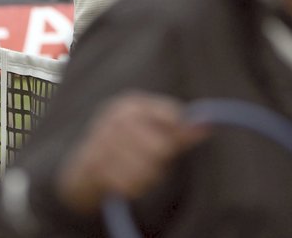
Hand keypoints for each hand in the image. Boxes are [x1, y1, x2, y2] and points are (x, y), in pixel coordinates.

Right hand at [56, 93, 208, 214]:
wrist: (82, 169)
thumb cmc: (124, 148)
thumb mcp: (150, 132)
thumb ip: (180, 130)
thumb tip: (208, 123)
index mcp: (131, 104)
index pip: (173, 116)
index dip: (179, 134)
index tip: (174, 144)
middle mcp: (115, 117)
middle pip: (160, 147)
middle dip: (159, 162)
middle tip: (149, 163)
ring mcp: (102, 140)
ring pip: (145, 168)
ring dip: (145, 177)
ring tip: (136, 173)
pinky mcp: (94, 164)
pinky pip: (128, 184)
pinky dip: (131, 188)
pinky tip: (124, 181)